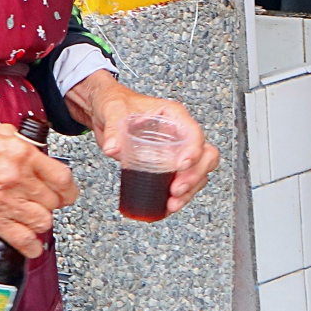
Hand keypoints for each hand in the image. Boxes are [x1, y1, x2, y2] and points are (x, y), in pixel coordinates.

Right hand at [0, 121, 78, 258]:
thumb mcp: (0, 131)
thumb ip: (24, 144)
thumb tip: (40, 156)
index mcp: (22, 153)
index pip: (62, 177)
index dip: (69, 189)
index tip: (67, 193)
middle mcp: (16, 177)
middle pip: (53, 202)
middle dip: (53, 204)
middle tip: (48, 204)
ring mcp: (2, 200)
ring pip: (42, 221)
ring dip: (42, 221)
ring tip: (36, 217)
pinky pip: (19, 239)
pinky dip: (30, 246)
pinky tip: (33, 245)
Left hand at [70, 71, 220, 217]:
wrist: (105, 113)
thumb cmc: (116, 104)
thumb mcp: (113, 110)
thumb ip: (114, 128)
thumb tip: (112, 147)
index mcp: (173, 116)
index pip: (193, 132)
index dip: (193, 150)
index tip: (181, 165)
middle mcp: (180, 134)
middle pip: (205, 155)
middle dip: (195, 176)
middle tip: (176, 190)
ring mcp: (176, 151)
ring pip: (198, 173)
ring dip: (190, 191)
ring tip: (172, 204)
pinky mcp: (167, 166)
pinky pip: (183, 182)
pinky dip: (180, 196)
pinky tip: (167, 206)